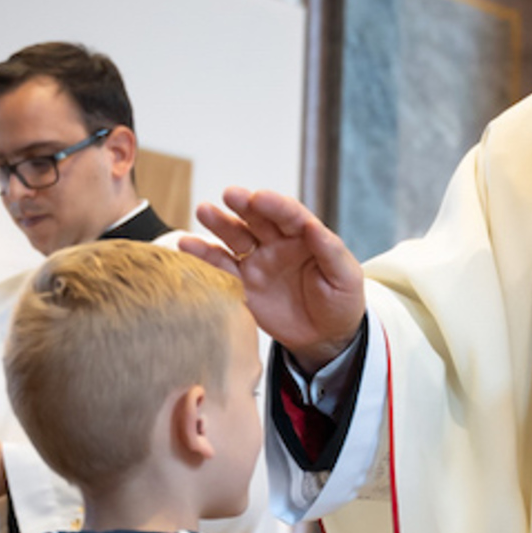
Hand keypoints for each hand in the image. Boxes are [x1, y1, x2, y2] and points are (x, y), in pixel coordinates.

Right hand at [185, 187, 364, 370]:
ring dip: (219, 223)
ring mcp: (258, 262)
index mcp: (304, 236)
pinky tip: (186, 245)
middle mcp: (277, 243)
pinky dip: (203, 257)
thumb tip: (314, 226)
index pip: (289, 214)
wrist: (326, 337)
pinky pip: (221, 268)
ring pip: (235, 237)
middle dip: (243, 205)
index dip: (274, 205)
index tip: (259, 197)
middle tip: (230, 195)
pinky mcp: (243, 284)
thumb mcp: (345, 277)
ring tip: (204, 211)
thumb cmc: (341, 302)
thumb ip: (330, 251)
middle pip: (257, 218)